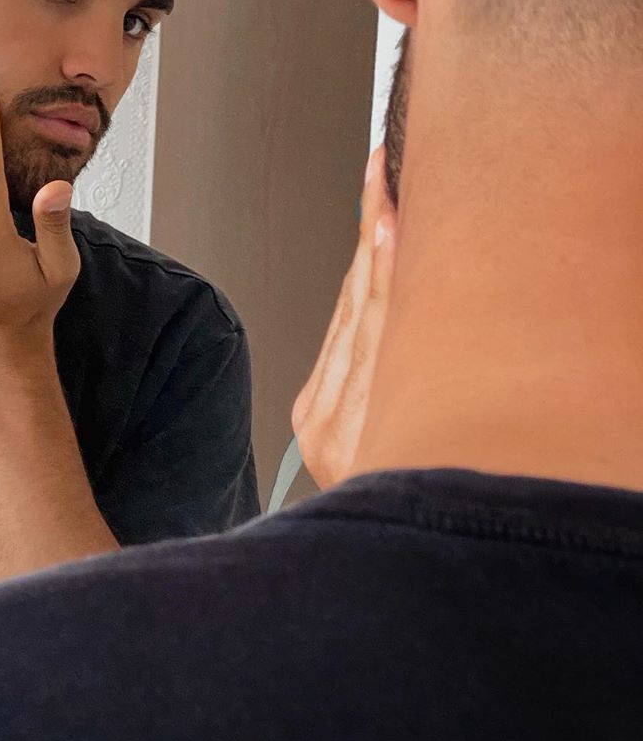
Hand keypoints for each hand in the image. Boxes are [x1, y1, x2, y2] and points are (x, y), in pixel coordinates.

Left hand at [291, 146, 395, 488]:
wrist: (358, 570)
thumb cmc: (414, 496)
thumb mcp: (429, 430)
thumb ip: (425, 361)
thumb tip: (422, 283)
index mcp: (371, 424)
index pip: (382, 310)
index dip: (387, 241)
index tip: (391, 189)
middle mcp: (339, 423)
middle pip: (362, 302)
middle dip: (375, 231)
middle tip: (384, 170)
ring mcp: (319, 422)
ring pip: (348, 313)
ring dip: (367, 254)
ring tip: (381, 197)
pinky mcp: (311, 419)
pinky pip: (337, 338)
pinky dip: (357, 294)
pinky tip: (373, 256)